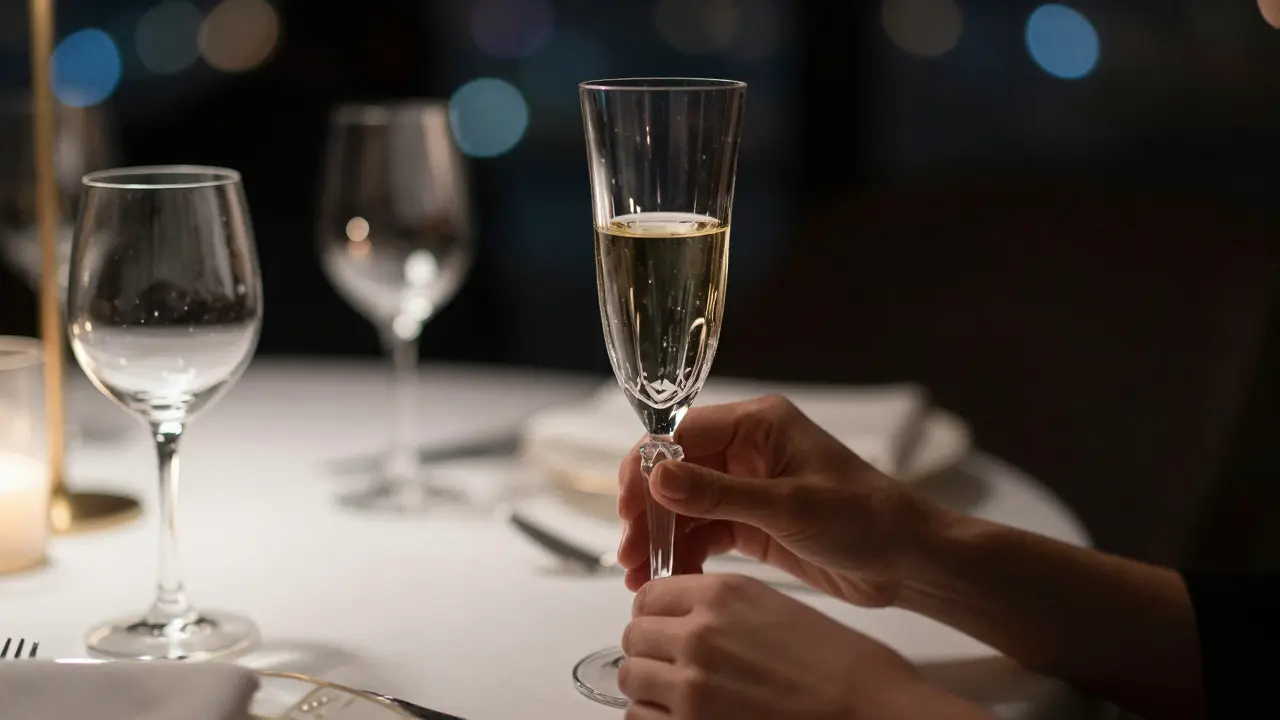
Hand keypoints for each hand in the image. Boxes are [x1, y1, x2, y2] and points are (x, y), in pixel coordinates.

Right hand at [617, 395, 941, 606]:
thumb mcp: (786, 507)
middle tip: (629, 553)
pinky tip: (670, 578)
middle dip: (649, 511)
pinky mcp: (753, 522)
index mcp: (759, 424)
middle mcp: (749, 448)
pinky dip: (685, 553)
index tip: (626, 506)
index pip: (682, 434)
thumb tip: (656, 477)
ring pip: (686, 506)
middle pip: (677, 472)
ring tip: (639, 576)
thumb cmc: (864, 519)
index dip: (647, 468)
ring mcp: (749, 485)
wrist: (909, 561)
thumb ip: (718, 494)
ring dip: (661, 537)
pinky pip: (705, 532)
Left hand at [620, 574, 988, 719]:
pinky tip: (686, 716)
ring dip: (651, 686)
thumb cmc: (837, 665)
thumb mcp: (770, 607)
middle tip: (675, 663)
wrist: (868, 708)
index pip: (648, 594)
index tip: (665, 625)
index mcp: (721, 595)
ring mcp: (692, 686)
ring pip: (631, 678)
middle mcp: (699, 635)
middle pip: (634, 636)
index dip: (655, 612)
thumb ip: (716, 606)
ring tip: (682, 693)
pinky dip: (657, 718)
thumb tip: (675, 616)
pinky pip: (641, 719)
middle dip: (651, 649)